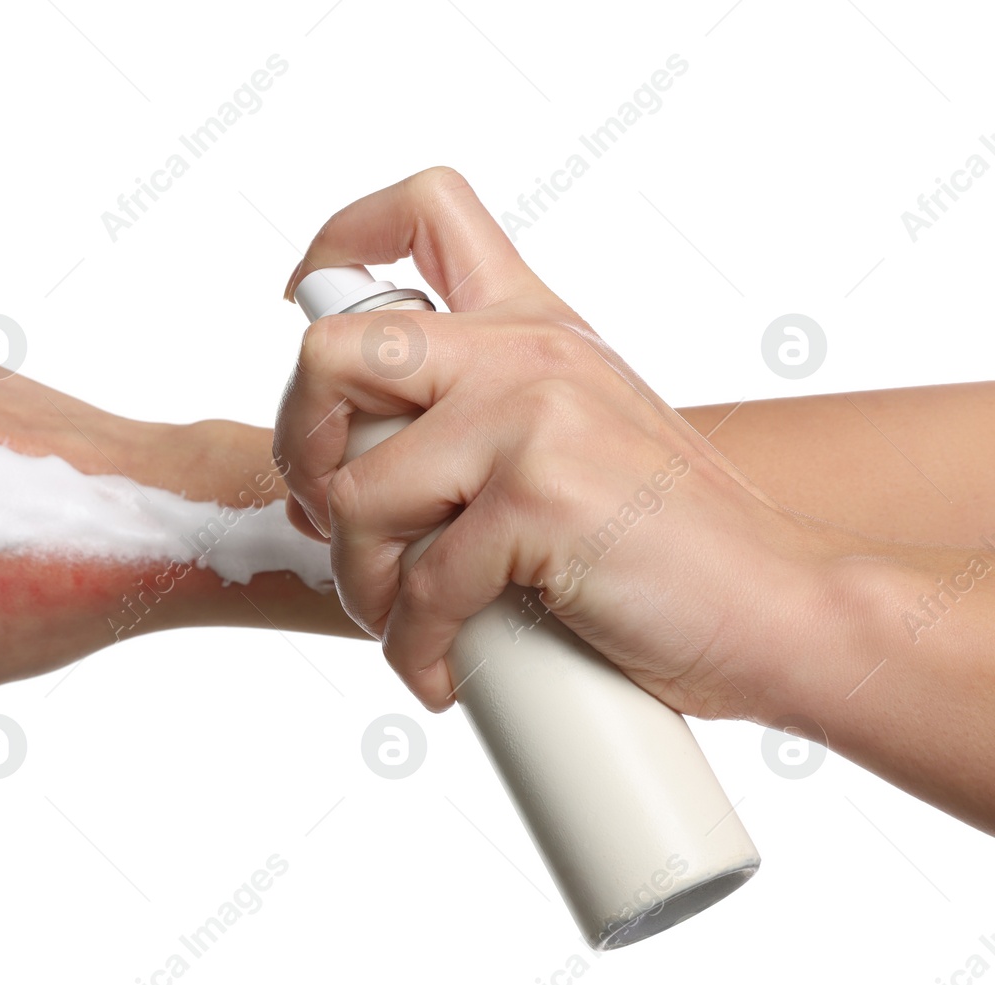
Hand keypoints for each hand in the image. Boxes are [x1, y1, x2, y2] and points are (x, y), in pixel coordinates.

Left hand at [274, 166, 863, 720]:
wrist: (782, 609)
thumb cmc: (668, 548)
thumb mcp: (575, 442)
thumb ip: (481, 423)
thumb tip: (349, 471)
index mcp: (535, 324)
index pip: (426, 211)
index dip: (337, 248)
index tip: (302, 309)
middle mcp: (529, 351)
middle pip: (333, 350)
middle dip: (302, 449)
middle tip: (333, 518)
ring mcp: (534, 417)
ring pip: (358, 495)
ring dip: (360, 585)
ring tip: (404, 627)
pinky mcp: (542, 498)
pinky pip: (419, 585)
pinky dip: (414, 649)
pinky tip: (439, 673)